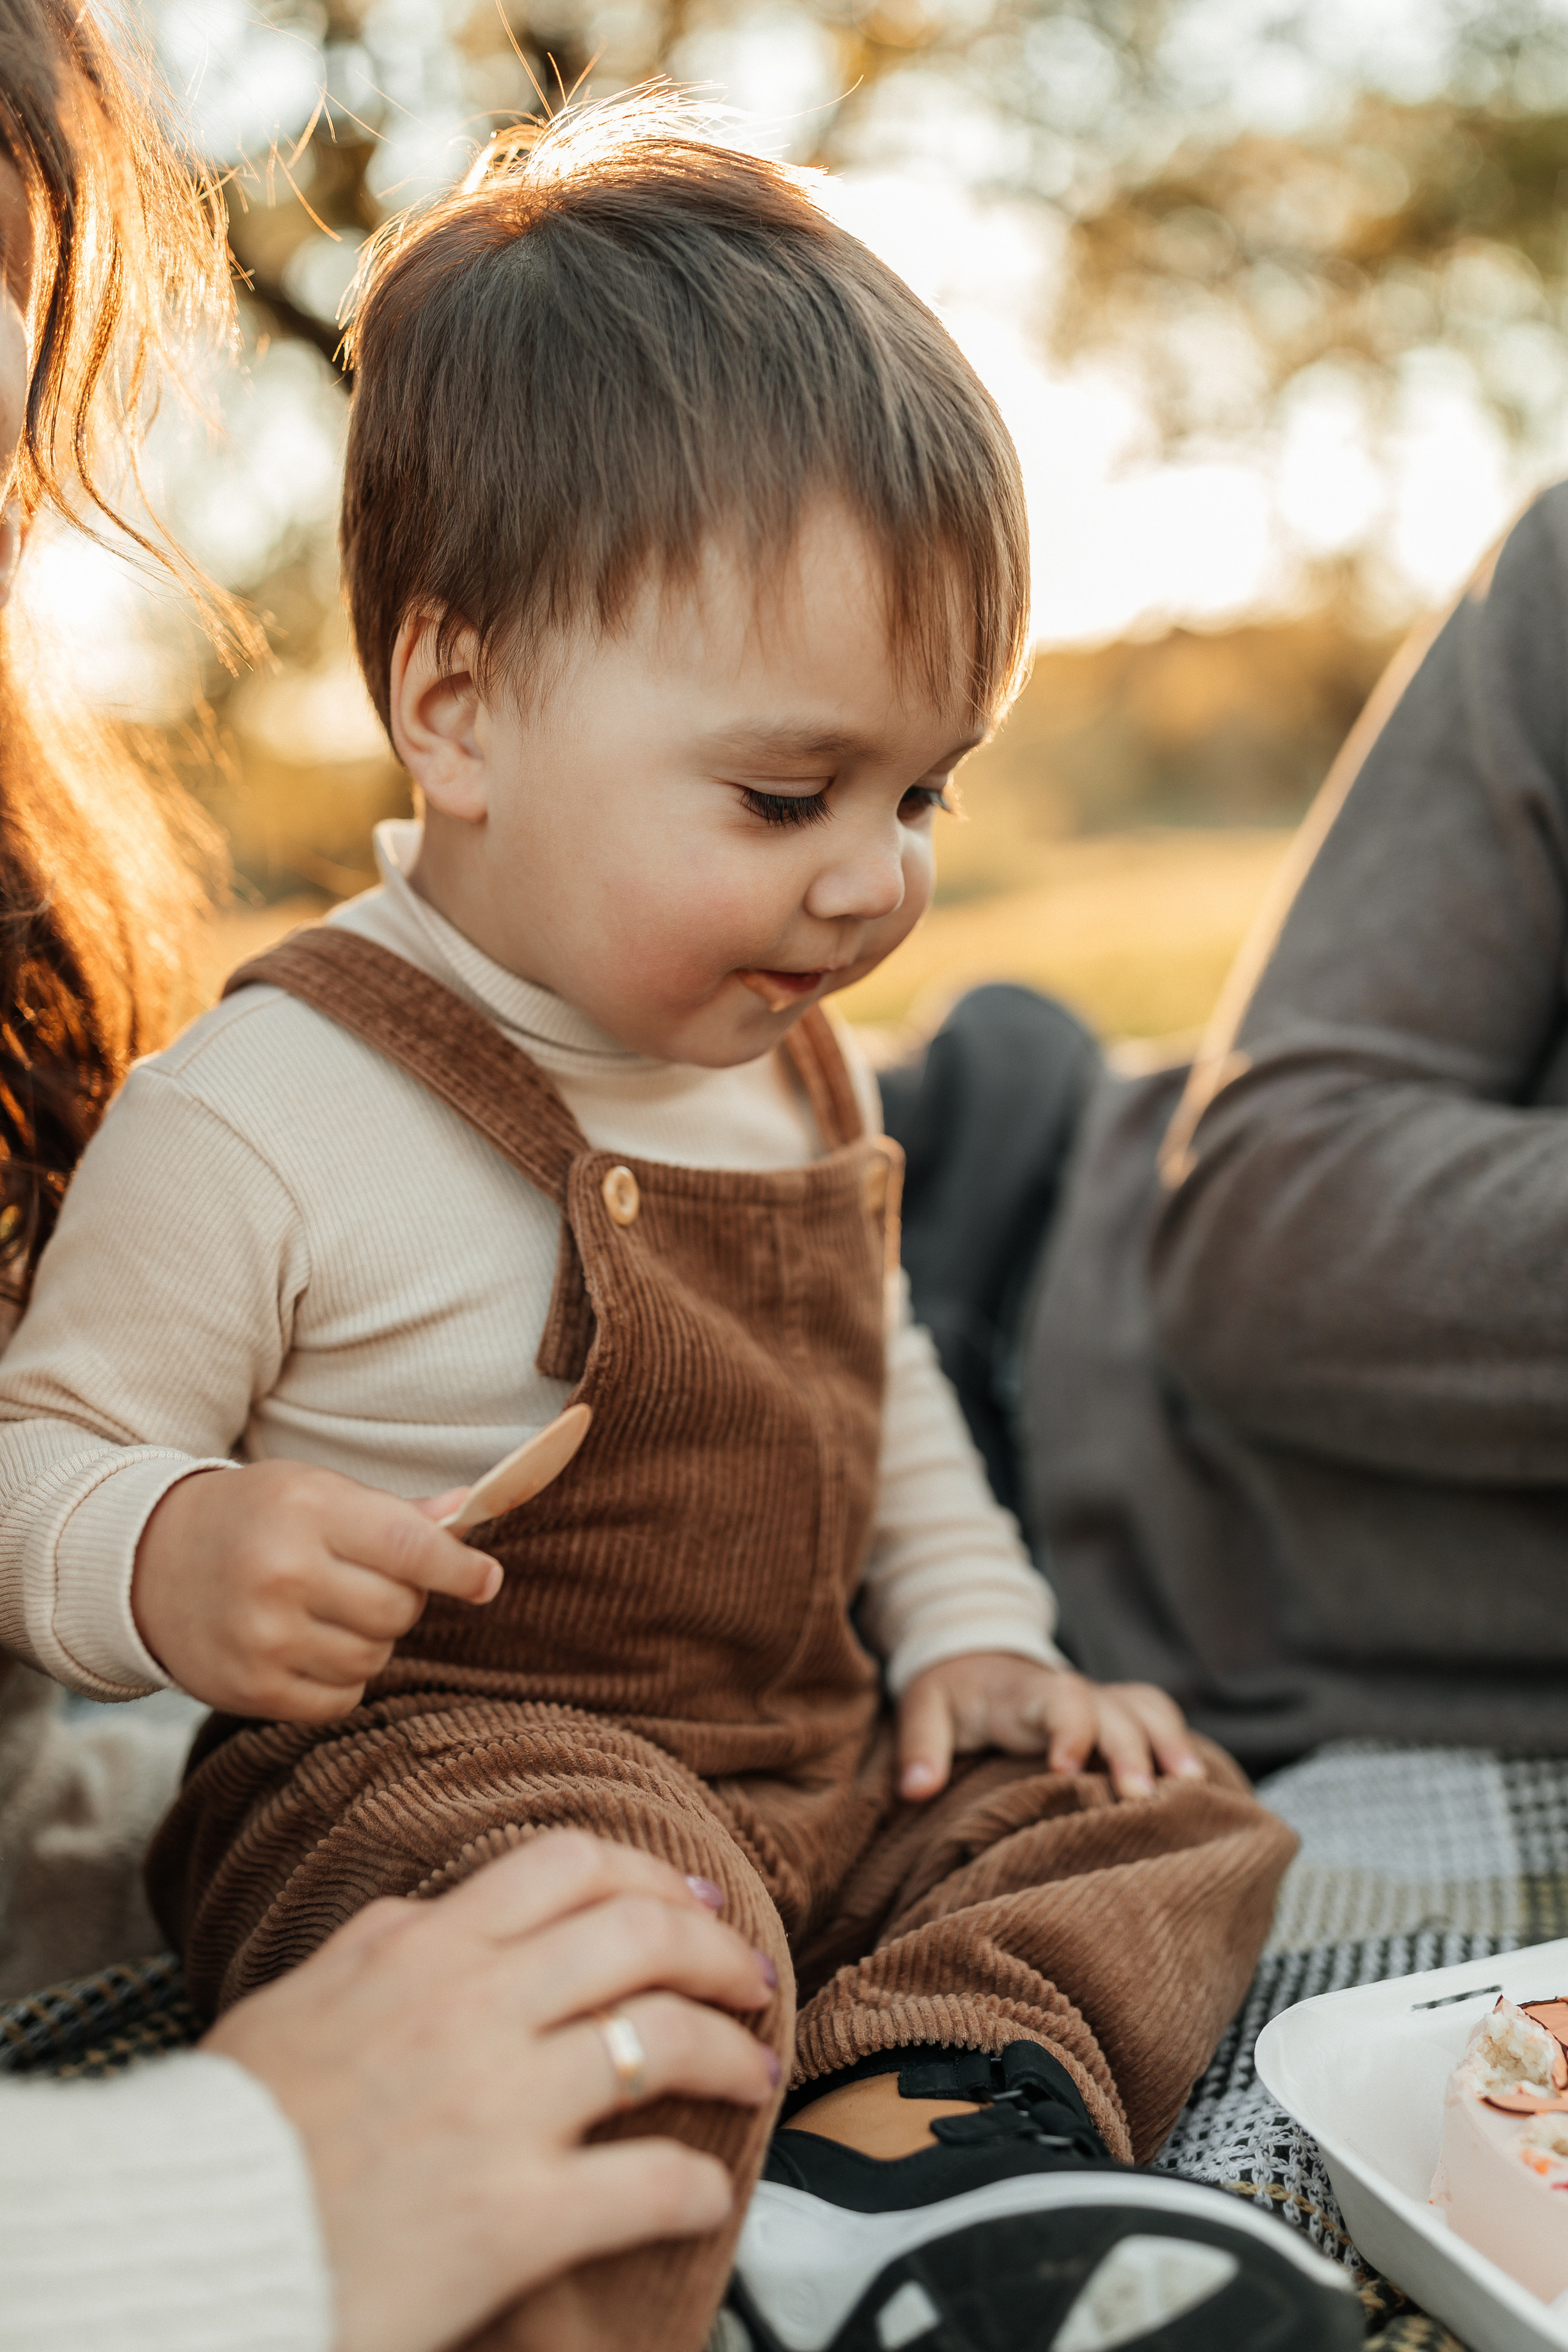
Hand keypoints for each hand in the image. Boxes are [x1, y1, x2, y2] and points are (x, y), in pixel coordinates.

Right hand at [132, 1462, 500, 1720]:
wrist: (149, 1563)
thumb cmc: (252, 1517)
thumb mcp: (315, 1490)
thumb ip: (393, 1511)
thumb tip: (468, 1511)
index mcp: (308, 1510)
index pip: (411, 1547)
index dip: (460, 1568)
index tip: (487, 1580)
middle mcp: (284, 1573)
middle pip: (399, 1609)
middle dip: (402, 1599)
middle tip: (369, 1583)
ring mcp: (265, 1636)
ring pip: (375, 1657)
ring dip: (371, 1640)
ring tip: (332, 1612)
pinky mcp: (251, 1688)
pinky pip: (340, 1699)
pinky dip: (342, 1678)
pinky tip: (312, 1647)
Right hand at [204, 1830, 779, 2351]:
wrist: (180, 2244)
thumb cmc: (233, 2130)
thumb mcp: (300, 1999)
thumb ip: (377, 1945)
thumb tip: (430, 1912)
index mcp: (420, 1949)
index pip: (568, 1865)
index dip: (651, 1877)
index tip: (695, 1901)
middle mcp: (471, 2009)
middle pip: (640, 1935)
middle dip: (717, 1951)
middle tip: (751, 1977)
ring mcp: (501, 2109)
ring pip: (662, 2039)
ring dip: (731, 2051)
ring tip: (757, 2070)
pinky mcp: (516, 2217)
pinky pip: (650, 2182)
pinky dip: (697, 2184)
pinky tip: (707, 2191)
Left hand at [897, 1652, 1207, 1801]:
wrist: (976, 1659)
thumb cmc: (952, 1694)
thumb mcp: (923, 1708)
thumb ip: (920, 1747)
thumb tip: (916, 1789)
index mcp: (1025, 1693)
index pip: (1058, 1700)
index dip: (1068, 1730)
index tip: (1065, 1770)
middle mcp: (1072, 1693)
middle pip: (1113, 1712)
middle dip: (1130, 1751)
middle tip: (1140, 1799)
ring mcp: (1100, 1702)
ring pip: (1147, 1710)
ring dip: (1170, 1743)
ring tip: (1190, 1788)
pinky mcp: (1115, 1713)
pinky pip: (1158, 1716)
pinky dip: (1179, 1741)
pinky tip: (1199, 1785)